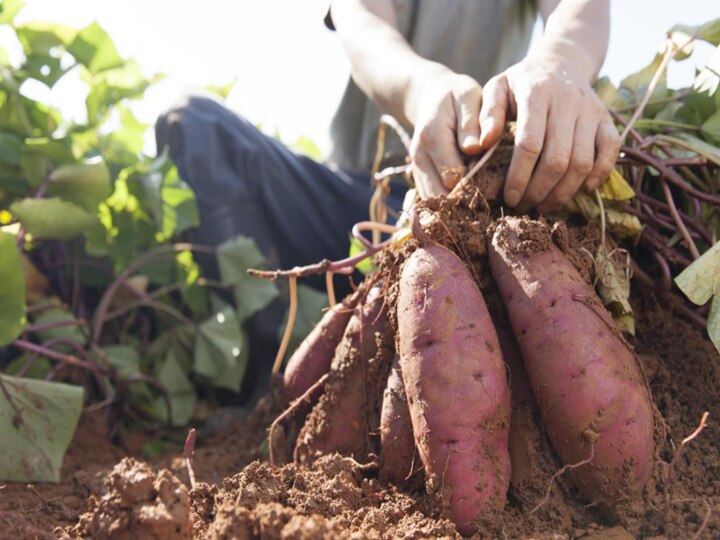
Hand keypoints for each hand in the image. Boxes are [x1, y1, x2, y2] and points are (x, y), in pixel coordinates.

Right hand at [407, 69, 483, 197]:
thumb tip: (475, 148)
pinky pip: (433, 200)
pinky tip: (469, 201)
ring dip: (457, 207)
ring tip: (481, 204)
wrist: (431, 98)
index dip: (476, 184)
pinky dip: (450, 205)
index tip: (498, 185)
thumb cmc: (456, 96)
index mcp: (432, 137)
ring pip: (435, 202)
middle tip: (492, 200)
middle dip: (466, 202)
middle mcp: (419, 157)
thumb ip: (471, 121)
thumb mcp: (467, 96)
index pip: (453, 174)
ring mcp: (417, 169)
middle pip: (441, 195)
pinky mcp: (420, 177)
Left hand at [478, 54, 619, 213]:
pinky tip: (583, 190)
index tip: (509, 197)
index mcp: (537, 93)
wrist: (561, 62)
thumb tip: (480, 144)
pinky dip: (600, 174)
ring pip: (582, 162)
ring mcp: (591, 111)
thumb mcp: (497, 88)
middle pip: (557, 159)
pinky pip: (610, 151)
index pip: (530, 144)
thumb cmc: (521, 82)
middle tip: (523, 206)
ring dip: (563, 191)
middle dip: (539, 190)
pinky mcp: (606, 119)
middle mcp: (568, 101)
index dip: (519, 176)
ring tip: (544, 206)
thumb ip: (487, 114)